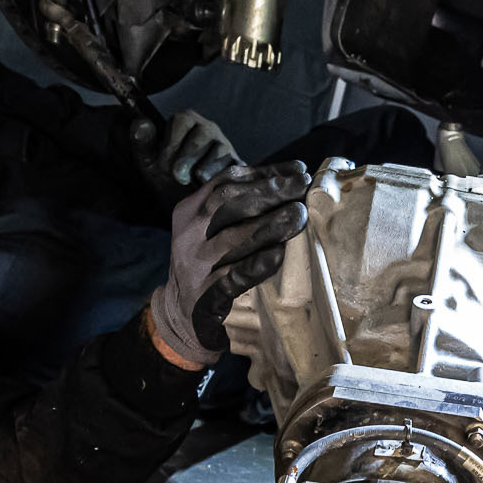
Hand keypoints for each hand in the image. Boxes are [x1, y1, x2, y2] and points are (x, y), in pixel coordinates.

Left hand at [132, 110, 239, 195]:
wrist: (189, 207)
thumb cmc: (167, 180)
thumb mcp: (149, 165)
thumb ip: (142, 144)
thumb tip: (142, 123)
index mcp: (185, 121)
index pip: (181, 120)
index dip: (172, 144)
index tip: (164, 166)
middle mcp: (207, 128)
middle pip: (202, 133)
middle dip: (187, 158)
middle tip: (178, 178)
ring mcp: (224, 145)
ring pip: (220, 149)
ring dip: (204, 169)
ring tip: (195, 183)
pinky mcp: (237, 164)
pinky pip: (234, 165)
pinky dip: (221, 178)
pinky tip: (209, 187)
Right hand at [148, 161, 309, 368]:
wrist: (180, 313)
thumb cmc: (208, 263)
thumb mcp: (210, 229)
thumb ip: (237, 206)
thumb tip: (290, 180)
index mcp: (189, 211)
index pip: (226, 181)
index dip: (264, 173)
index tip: (298, 170)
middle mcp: (188, 234)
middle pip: (227, 202)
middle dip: (268, 191)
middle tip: (302, 186)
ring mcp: (194, 264)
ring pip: (232, 238)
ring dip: (269, 224)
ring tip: (299, 214)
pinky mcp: (205, 294)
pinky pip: (234, 276)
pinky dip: (258, 264)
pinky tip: (279, 254)